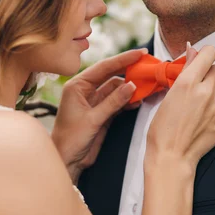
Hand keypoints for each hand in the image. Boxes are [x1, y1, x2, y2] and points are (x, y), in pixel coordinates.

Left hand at [51, 48, 146, 182]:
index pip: (104, 67)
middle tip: (147, 65)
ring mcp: (95, 101)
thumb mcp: (93, 120)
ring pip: (117, 88)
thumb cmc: (70, 140)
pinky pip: (118, 101)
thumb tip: (132, 85)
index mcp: (77, 86)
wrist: (67, 161)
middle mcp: (85, 90)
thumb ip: (113, 102)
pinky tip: (138, 101)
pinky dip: (128, 101)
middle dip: (129, 70)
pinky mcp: (102, 112)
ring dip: (131, 88)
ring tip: (147, 86)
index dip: (123, 59)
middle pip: (111, 75)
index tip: (140, 53)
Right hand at [146, 45, 214, 170]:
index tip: (202, 63)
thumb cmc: (163, 128)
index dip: (206, 55)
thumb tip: (192, 49)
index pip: (209, 52)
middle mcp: (206, 90)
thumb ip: (185, 70)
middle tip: (202, 86)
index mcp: (188, 81)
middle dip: (211, 74)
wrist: (170, 155)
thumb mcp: (169, 94)